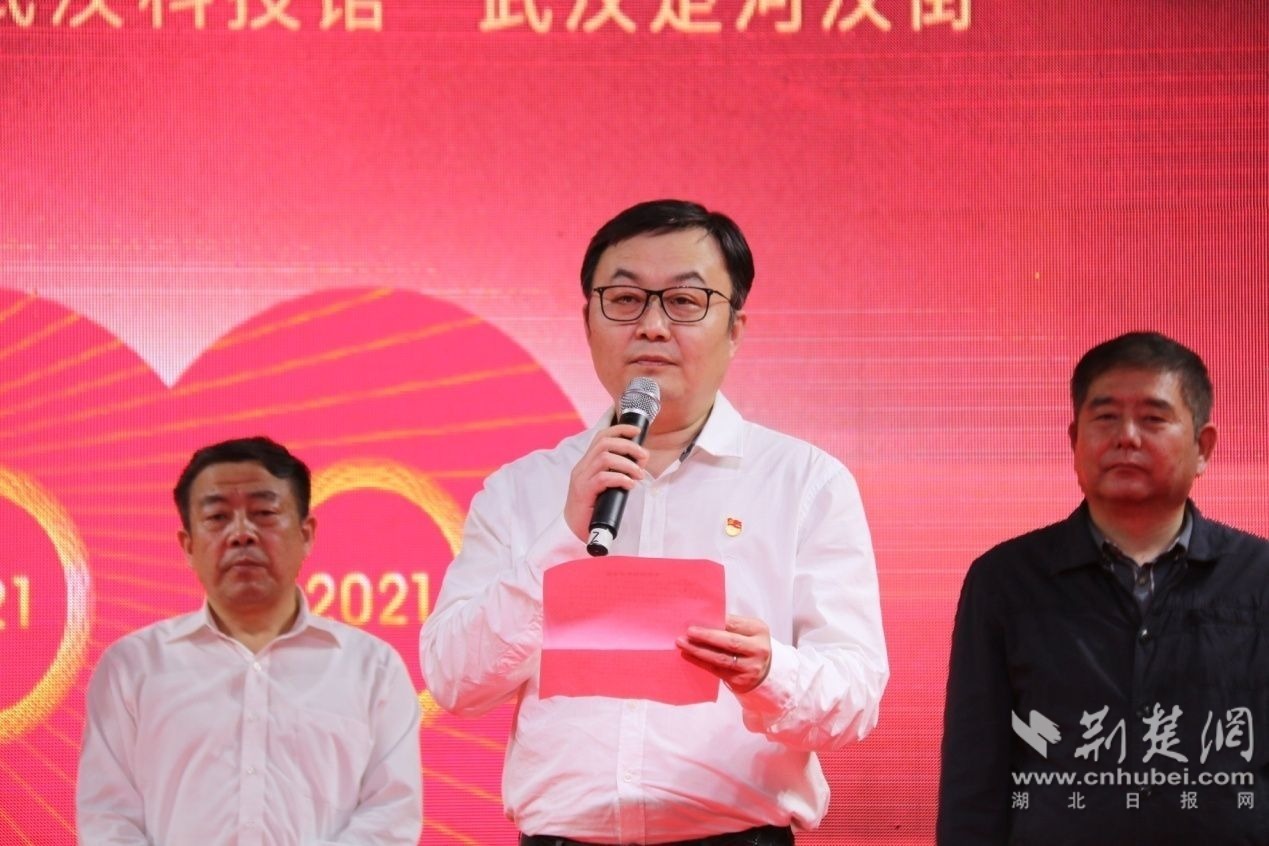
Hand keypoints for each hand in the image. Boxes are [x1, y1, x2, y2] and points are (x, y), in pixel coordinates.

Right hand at [563, 424, 648, 541]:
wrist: (573, 531)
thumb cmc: (592, 509)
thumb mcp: (606, 486)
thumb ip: (616, 473)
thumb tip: (639, 463)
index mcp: (587, 463)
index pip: (601, 437)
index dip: (619, 430)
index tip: (637, 431)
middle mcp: (582, 467)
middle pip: (604, 443)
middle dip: (628, 446)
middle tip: (644, 457)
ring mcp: (581, 479)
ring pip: (604, 458)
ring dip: (627, 463)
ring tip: (639, 474)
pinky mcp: (583, 492)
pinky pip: (602, 478)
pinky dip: (620, 478)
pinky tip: (630, 485)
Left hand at [676, 615, 772, 693]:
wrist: (763, 671)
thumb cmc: (749, 645)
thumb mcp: (748, 631)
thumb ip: (731, 625)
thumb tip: (702, 619)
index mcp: (759, 631)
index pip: (735, 624)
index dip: (716, 622)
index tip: (698, 618)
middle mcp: (758, 649)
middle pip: (729, 642)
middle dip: (706, 636)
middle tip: (688, 632)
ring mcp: (750, 667)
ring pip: (720, 658)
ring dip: (698, 650)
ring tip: (682, 644)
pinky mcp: (740, 680)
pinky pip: (716, 670)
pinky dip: (700, 662)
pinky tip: (688, 655)